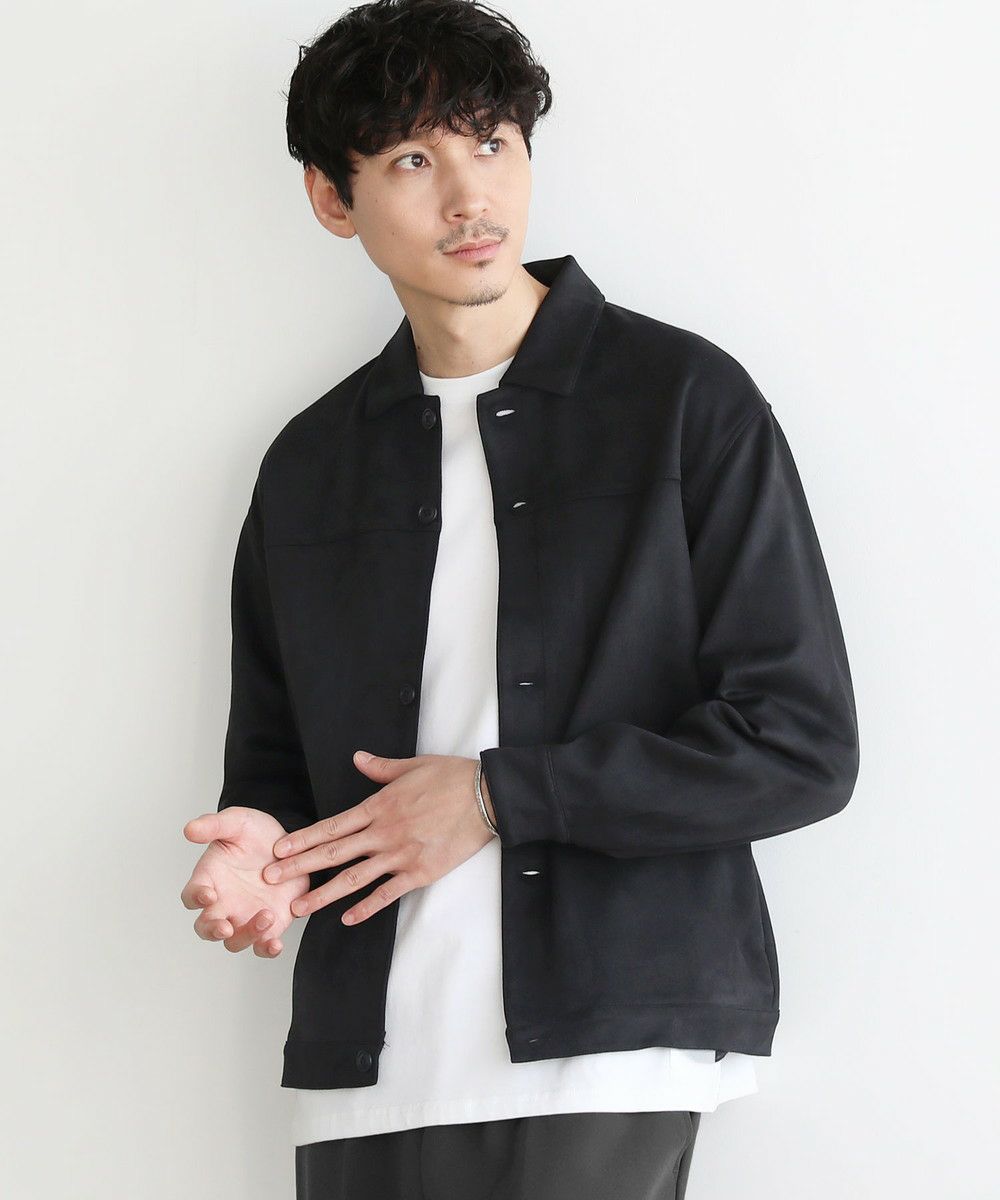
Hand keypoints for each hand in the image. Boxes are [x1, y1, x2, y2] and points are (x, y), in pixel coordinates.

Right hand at [180, 806, 310, 956]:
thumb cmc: (255, 834)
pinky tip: (275, 944)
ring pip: (235, 941)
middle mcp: (223, 904)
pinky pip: (263, 945)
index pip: (192, 895)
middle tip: (225, 926)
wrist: (289, 844)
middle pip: (206, 929)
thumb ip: (214, 825)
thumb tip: (189, 829)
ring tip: (266, 915)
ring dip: (247, 935)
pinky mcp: (269, 925)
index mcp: (210, 880)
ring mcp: (245, 916)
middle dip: (213, 931)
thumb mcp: (237, 822)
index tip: (209, 894)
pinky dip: (267, 949)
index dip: (196, 897)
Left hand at [260, 751, 495, 926]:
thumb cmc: (452, 777)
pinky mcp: (420, 872)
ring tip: (300, 908)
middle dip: (299, 866)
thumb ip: (380, 768)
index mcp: (379, 806)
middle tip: (271, 878)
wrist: (487, 796)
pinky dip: (367, 907)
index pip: (332, 826)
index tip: (279, 849)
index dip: (303, 838)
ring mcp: (400, 855)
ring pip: (354, 878)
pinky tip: (348, 919)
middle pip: (334, 853)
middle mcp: (384, 833)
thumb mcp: (413, 765)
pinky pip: (388, 894)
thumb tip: (357, 758)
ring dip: (324, 894)